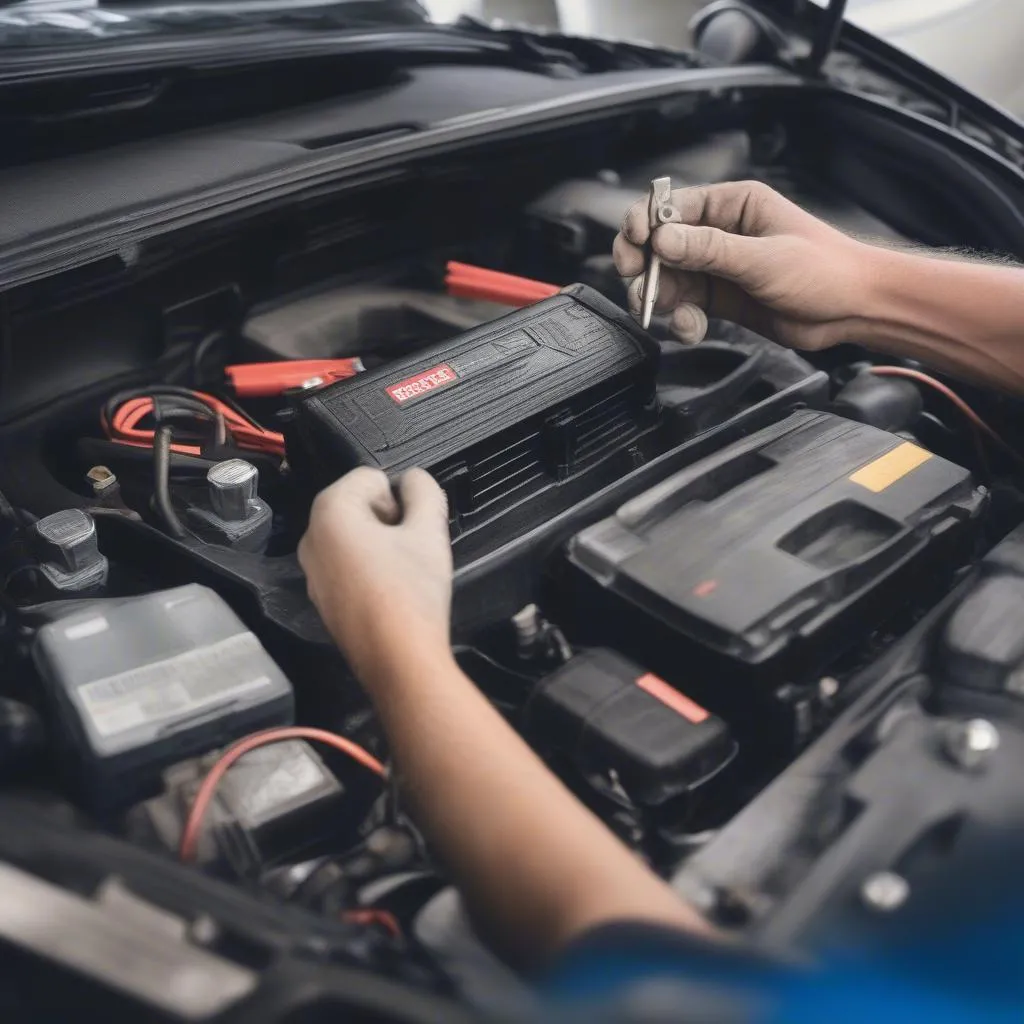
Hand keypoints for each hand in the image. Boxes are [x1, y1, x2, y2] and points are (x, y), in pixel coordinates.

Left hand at [298, 467, 452, 689]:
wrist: (398, 658)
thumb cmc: (411, 591)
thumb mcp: (429, 529)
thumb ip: (424, 489)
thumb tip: (415, 480)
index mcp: (330, 512)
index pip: (371, 476)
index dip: (398, 497)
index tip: (410, 527)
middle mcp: (310, 538)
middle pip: (357, 507)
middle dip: (386, 520)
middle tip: (409, 548)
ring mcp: (311, 571)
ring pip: (352, 538)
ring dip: (378, 545)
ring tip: (401, 571)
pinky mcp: (320, 598)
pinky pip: (345, 566)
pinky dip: (366, 569)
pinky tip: (388, 591)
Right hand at [613, 180, 877, 348]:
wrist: (853, 309)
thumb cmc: (824, 270)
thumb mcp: (763, 258)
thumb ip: (709, 249)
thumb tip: (662, 239)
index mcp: (733, 205)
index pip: (672, 207)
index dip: (646, 224)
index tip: (635, 244)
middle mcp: (719, 233)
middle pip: (660, 244)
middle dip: (644, 264)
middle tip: (635, 281)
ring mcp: (717, 267)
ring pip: (667, 279)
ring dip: (659, 298)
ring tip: (666, 313)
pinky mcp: (719, 299)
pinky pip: (684, 306)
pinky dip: (680, 320)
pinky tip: (691, 328)